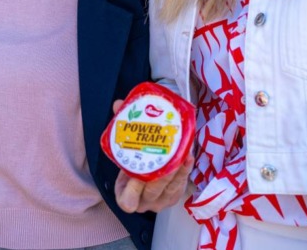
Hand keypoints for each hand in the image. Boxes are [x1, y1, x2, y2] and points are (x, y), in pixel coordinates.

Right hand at [111, 98, 193, 213]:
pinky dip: (185, 168)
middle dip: (159, 176)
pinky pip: (182, 183)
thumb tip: (118, 104)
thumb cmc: (131, 164)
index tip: (137, 175)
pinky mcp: (175, 195)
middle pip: (152, 191)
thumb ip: (121, 128)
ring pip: (170, 188)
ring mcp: (161, 200)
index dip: (132, 191)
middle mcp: (144, 201)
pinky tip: (188, 154)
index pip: (127, 201)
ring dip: (177, 170)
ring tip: (181, 153)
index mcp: (125, 195)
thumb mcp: (123, 152)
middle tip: (164, 158)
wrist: (144, 175)